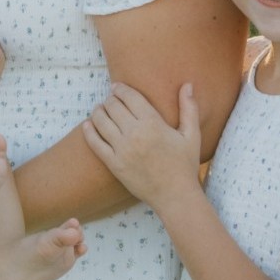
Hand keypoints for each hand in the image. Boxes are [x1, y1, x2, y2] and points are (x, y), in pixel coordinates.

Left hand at [82, 81, 203, 203]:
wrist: (175, 195)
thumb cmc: (185, 164)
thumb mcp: (192, 135)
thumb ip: (189, 108)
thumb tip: (187, 84)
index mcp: (153, 123)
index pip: (130, 97)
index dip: (120, 89)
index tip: (116, 87)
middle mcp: (135, 134)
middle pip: (113, 106)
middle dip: (110, 99)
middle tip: (110, 99)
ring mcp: (122, 150)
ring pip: (101, 121)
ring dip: (98, 112)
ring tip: (99, 110)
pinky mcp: (114, 164)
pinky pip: (95, 143)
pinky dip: (89, 131)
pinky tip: (87, 125)